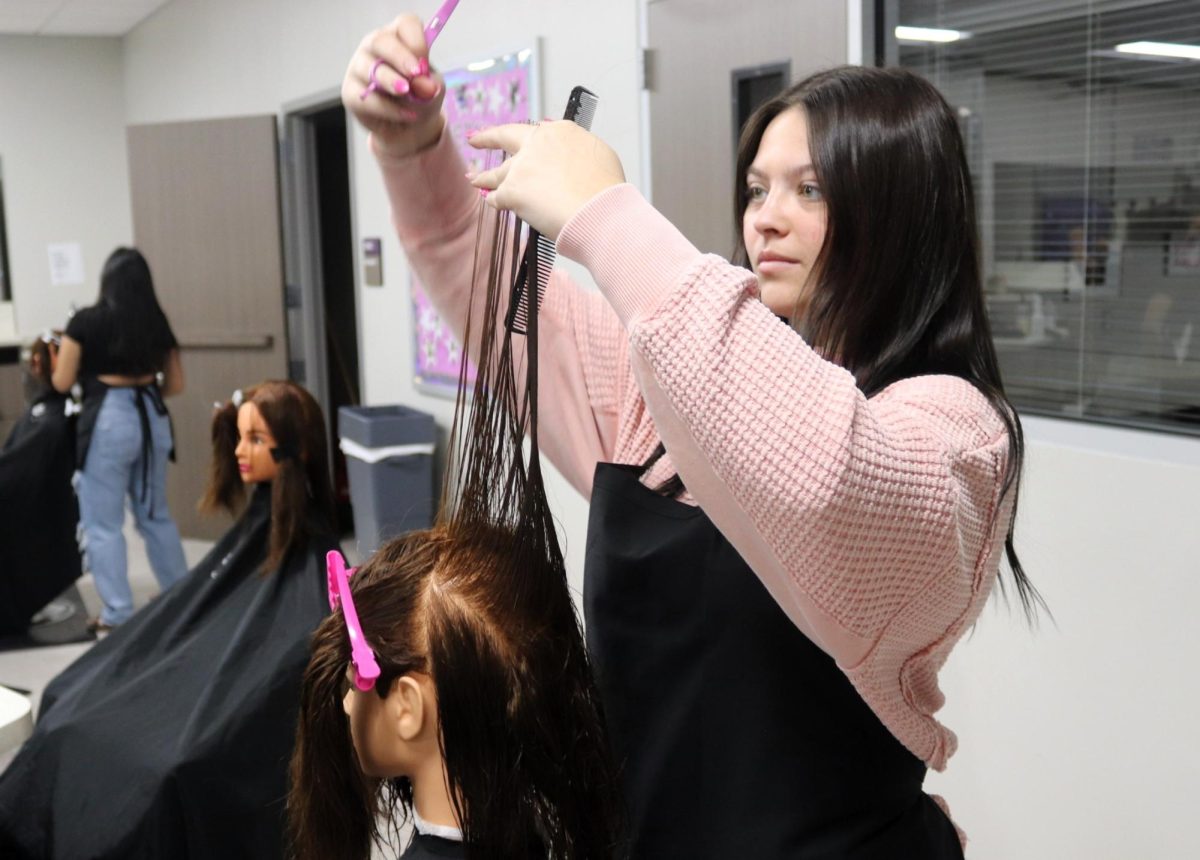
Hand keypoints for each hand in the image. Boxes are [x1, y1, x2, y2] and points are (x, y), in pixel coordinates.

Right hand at [341, 14, 445, 158]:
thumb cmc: (420, 98)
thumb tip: (423, 86)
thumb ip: (429, 85)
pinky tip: (405, 115)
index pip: (406, 24)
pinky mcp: (350, 91)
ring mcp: (359, 66)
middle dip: (400, 57)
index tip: (424, 64)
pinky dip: (388, 108)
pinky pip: (366, 98)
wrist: (409, 128)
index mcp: (399, 36)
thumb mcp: (432, 91)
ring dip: (390, 81)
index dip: (416, 41)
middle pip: (382, 41)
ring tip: (406, 94)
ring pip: (369, 69)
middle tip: (415, 74)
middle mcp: (375, 45)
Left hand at [467, 121, 625, 240]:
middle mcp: (537, 144)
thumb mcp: (600, 154)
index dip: (527, 139)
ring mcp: (522, 167)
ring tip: (473, 179)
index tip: (519, 139)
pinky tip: (490, 201)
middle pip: (505, 137)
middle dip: (487, 138)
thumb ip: (579, 149)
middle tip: (475, 138)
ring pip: (496, 172)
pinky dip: (494, 200)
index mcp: (559, 132)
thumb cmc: (606, 190)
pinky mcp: (512, 191)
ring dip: (483, 176)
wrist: (599, 210)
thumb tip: (570, 155)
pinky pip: (497, 197)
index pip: (536, 132)